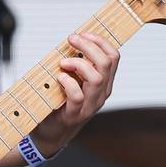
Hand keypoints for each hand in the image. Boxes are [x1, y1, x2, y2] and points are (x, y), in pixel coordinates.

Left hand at [33, 32, 119, 155]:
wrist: (51, 132)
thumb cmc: (60, 102)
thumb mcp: (72, 80)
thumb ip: (75, 65)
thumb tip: (71, 40)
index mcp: (104, 83)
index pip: (114, 57)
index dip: (101, 41)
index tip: (83, 33)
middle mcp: (101, 93)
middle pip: (107, 63)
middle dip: (89, 46)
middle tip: (71, 39)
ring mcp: (90, 105)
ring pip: (96, 78)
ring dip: (78, 63)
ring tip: (63, 62)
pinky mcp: (75, 114)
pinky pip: (78, 95)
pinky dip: (68, 82)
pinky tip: (59, 77)